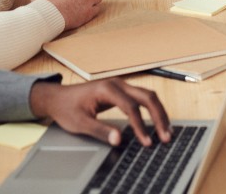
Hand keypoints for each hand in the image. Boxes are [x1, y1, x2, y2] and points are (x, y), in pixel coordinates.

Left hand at [30, 77, 170, 147]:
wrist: (59, 97)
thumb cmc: (67, 109)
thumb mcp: (80, 123)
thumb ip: (101, 130)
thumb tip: (119, 140)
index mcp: (108, 89)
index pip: (131, 107)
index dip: (140, 126)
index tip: (147, 142)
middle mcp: (119, 84)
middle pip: (147, 96)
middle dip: (159, 116)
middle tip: (166, 135)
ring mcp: (122, 85)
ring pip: (148, 95)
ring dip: (159, 112)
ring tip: (166, 130)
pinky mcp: (122, 91)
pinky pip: (142, 98)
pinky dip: (152, 110)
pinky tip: (156, 121)